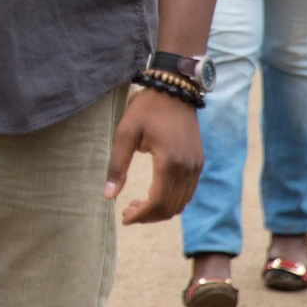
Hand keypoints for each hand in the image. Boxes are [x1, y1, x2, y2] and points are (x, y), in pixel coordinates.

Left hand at [105, 88, 202, 223]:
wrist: (175, 89)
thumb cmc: (146, 109)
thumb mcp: (125, 134)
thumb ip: (117, 166)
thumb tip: (108, 196)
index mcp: (169, 162)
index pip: (158, 202)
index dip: (141, 215)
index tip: (123, 217)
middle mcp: (187, 168)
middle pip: (170, 208)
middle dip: (148, 216)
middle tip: (127, 211)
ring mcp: (196, 166)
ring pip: (181, 203)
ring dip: (160, 210)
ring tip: (137, 204)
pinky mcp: (198, 162)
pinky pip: (187, 192)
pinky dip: (172, 200)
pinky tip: (154, 193)